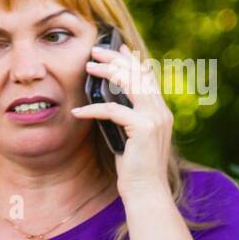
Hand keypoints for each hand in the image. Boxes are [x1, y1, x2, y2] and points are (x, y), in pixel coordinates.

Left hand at [71, 41, 172, 197]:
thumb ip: (126, 116)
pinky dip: (93, 109)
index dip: (132, 59)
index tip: (117, 46)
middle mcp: (161, 111)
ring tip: (87, 66)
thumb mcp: (130, 135)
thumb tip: (105, 97)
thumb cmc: (135, 167)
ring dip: (106, 72)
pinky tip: (77, 110)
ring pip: (129, 84)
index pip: (147, 76)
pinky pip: (113, 110)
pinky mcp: (143, 129)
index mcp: (160, 111)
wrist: (147, 193)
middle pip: (138, 73)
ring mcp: (155, 119)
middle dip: (116, 58)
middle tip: (95, 50)